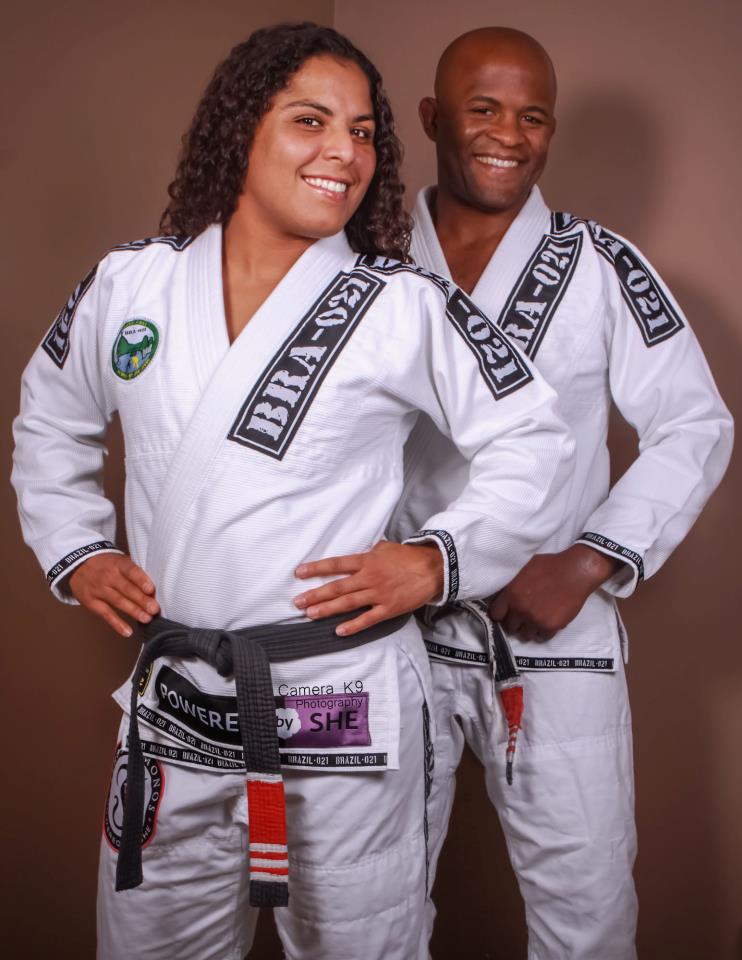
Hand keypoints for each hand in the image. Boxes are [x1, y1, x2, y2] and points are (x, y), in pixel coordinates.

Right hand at [68, 553, 159, 637]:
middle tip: (154, 609)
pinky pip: (105, 614)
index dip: (141, 580)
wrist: (77, 563)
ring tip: (146, 619)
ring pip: (118, 601)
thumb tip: (154, 590)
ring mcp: (98, 589)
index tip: (151, 589)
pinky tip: (127, 631)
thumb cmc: (107, 564)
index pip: (130, 570)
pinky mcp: (91, 602)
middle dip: (142, 600)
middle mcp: (108, 576)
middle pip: (126, 589)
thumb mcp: (119, 561)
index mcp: (117, 564)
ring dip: (133, 611)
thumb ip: (134, 572)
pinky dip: (117, 623)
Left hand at [293, 540, 443, 635]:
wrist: (433, 569)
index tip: (299, 572)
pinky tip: (339, 631)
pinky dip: (353, 626)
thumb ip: (368, 553)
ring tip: (310, 614)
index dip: (317, 568)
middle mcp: (369, 578)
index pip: (336, 564)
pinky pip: (368, 619)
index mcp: (367, 561)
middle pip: (337, 587)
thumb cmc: (408, 558)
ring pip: (348, 603)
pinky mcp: (388, 609)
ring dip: (327, 609)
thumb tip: (356, 558)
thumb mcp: (385, 548)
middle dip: (316, 594)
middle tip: (298, 602)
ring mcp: (378, 594)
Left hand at [488, 544, 620, 640]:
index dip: (501, 614)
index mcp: (511, 594)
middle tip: (522, 617)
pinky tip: (547, 621)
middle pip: (510, 627)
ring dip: (529, 629)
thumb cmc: (550, 565)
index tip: (506, 613)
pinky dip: (544, 631)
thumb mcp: (524, 569)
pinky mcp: (552, 627)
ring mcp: (536, 620)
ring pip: (525, 635)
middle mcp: (521, 610)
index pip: (495, 614)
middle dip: (515, 622)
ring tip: (535, 621)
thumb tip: (505, 594)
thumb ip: (512, 585)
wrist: (575, 572)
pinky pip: (543, 637)